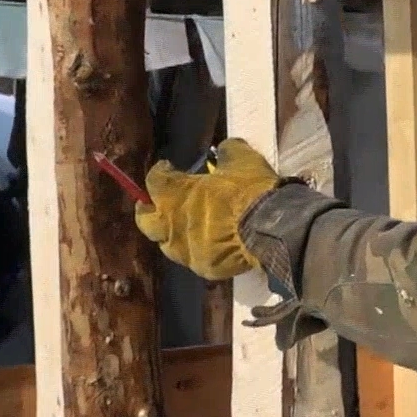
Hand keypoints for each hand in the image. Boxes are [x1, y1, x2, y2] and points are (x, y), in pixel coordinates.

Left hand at [135, 138, 280, 280]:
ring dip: (174, 233)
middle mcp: (170, 224)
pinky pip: (195, 258)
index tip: (168, 167)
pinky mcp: (202, 267)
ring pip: (167, 243)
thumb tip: (223, 149)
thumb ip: (226, 152)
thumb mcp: (242, 159)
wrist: (271, 227)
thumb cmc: (249, 190)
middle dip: (149, 210)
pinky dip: (201, 249)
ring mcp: (184, 249)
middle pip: (145, 220)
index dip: (161, 172)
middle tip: (161, 204)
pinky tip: (213, 244)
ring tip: (188, 227)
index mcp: (174, 194)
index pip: (154, 180)